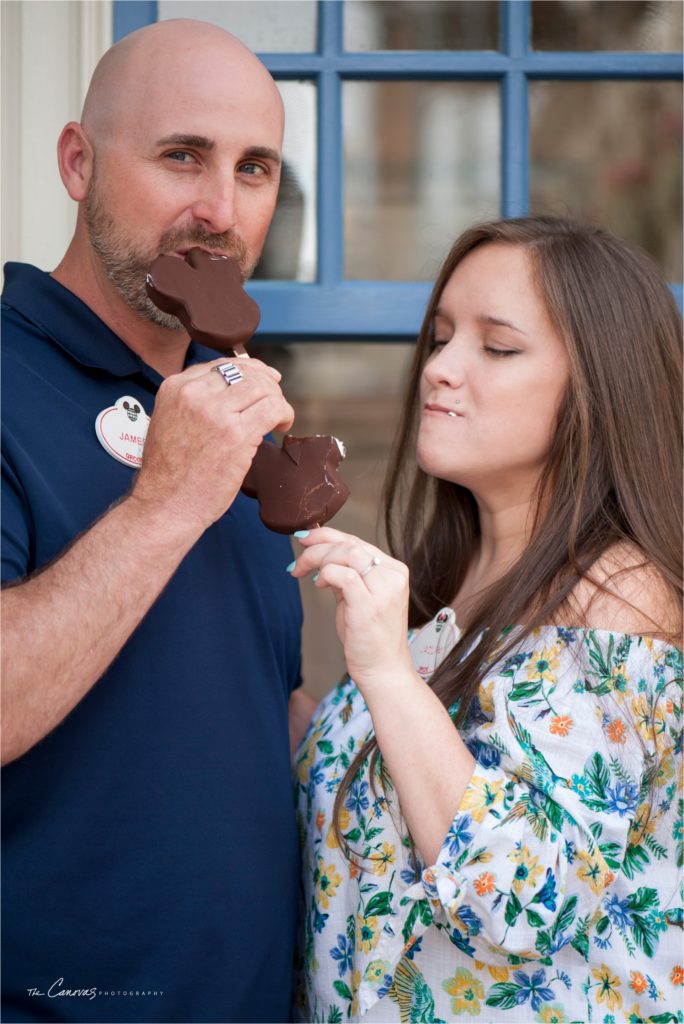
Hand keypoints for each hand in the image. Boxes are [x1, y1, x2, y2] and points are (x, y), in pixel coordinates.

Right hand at [130, 357, 293, 531]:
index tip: (262, 381)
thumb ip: (193, 403)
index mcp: (174, 387)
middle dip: (266, 383)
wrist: (166, 505)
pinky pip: (273, 408)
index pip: (221, 365)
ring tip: (278, 417)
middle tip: (274, 400)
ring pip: (262, 386)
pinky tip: (282, 426)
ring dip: (277, 399)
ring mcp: (215, 413)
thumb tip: (231, 392)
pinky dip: (285, 413)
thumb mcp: (168, 421)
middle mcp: (194, 394)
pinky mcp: (236, 435)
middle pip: (244, 371)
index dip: (248, 370)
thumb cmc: (169, 474)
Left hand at [291, 528, 413, 691]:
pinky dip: (326, 574)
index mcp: (394, 571)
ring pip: (346, 553)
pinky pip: (343, 575)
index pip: (358, 542)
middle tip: (297, 559)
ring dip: (318, 558)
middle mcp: (393, 576)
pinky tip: (318, 584)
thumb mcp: (358, 598)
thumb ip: (345, 575)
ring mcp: (384, 590)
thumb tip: (319, 553)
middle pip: (350, 544)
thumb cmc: (369, 638)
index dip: (328, 536)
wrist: (383, 670)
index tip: (305, 540)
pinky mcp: (370, 605)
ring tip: (302, 571)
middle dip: (317, 546)